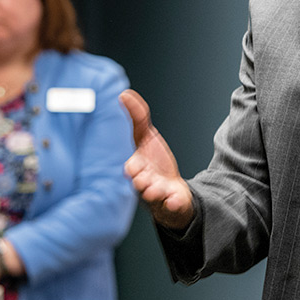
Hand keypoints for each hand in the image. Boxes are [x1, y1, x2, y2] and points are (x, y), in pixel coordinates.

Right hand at [120, 89, 194, 230]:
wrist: (170, 188)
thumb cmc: (153, 161)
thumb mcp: (146, 137)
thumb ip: (137, 117)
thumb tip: (124, 94)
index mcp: (136, 167)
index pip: (130, 168)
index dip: (132, 168)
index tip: (132, 167)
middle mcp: (144, 182)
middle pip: (139, 184)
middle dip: (141, 181)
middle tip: (143, 178)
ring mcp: (157, 194)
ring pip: (153, 195)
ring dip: (155, 192)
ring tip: (158, 188)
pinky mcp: (171, 202)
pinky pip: (171, 205)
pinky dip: (173, 202)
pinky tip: (174, 199)